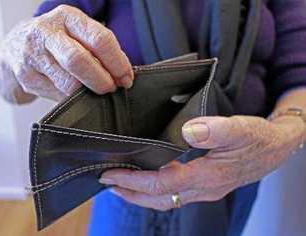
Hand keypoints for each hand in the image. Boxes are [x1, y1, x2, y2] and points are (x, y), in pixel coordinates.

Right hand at [0, 5, 132, 102]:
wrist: (15, 47)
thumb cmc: (57, 42)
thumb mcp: (77, 34)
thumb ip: (99, 50)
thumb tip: (123, 76)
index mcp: (67, 17)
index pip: (100, 39)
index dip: (118, 63)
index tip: (126, 78)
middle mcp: (47, 32)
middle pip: (79, 61)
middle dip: (101, 80)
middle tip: (111, 89)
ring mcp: (32, 55)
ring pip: (68, 83)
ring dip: (87, 92)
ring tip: (94, 92)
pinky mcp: (26, 77)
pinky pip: (57, 95)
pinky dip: (72, 99)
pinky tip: (75, 95)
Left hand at [99, 115, 304, 210]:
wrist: (275, 148)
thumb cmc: (259, 138)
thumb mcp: (241, 128)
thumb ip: (216, 130)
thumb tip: (188, 131)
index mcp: (209, 176)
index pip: (164, 184)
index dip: (136, 181)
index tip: (112, 174)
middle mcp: (204, 188)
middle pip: (160, 199)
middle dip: (131, 194)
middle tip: (108, 183)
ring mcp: (205, 190)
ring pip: (166, 200)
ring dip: (141, 195)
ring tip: (121, 185)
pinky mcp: (206, 185)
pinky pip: (175, 194)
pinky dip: (156, 190)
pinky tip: (149, 180)